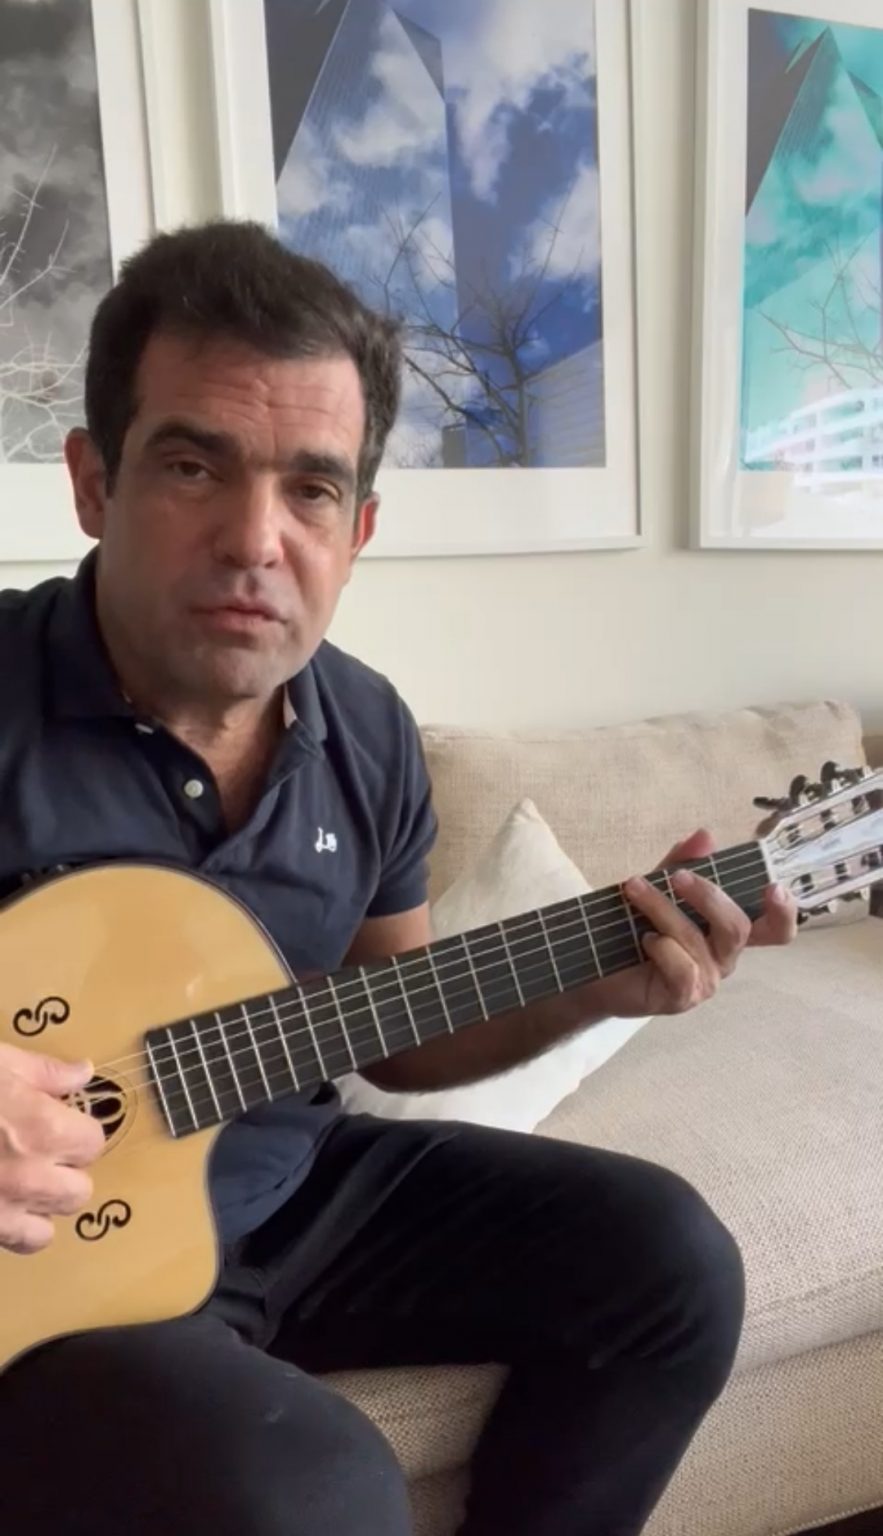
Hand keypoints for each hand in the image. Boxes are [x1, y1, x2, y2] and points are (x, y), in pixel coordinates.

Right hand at [0, 1043, 104, 1255]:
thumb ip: (43, 1072)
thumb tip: (82, 1072)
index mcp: (42, 1129)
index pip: (92, 1142)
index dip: (76, 1130)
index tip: (57, 1121)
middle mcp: (28, 1177)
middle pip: (78, 1191)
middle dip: (63, 1172)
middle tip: (36, 1152)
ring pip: (46, 1230)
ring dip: (37, 1207)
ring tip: (16, 1182)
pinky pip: (11, 1244)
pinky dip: (9, 1229)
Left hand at [592, 829, 797, 1019]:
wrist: (596, 965)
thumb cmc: (635, 926)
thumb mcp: (658, 886)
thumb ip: (682, 863)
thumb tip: (705, 836)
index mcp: (727, 930)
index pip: (775, 929)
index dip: (784, 912)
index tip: (774, 887)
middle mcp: (723, 956)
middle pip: (738, 927)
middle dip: (708, 896)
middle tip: (676, 876)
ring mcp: (706, 980)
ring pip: (697, 938)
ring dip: (662, 908)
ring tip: (633, 889)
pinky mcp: (682, 997)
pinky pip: (682, 968)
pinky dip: (660, 947)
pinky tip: (644, 940)